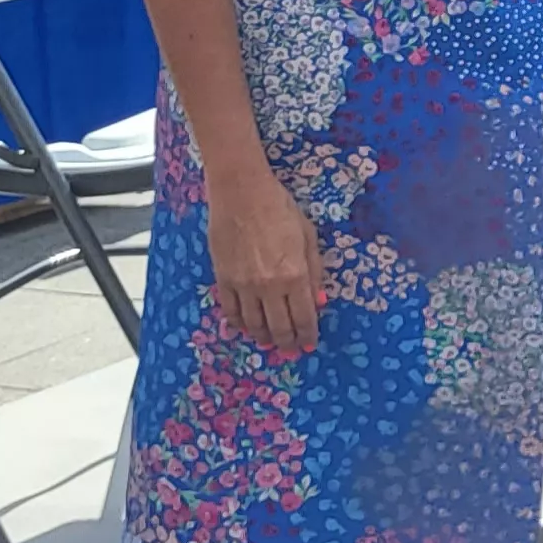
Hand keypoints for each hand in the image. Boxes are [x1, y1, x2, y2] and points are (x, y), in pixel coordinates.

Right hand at [204, 163, 324, 356]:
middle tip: (292, 349)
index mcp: (295, 275)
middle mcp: (269, 286)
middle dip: (287, 343)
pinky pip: (231, 312)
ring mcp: (243, 285)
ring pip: (254, 325)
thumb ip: (314, 272)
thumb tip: (319, 302)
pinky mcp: (223, 280)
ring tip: (271, 341)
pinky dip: (240, 324)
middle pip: (279, 328)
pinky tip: (247, 327)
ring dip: (264, 337)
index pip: (303, 318)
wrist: (241, 193)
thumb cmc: (280, 209)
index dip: (308, 335)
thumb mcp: (308, 237)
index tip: (310, 344)